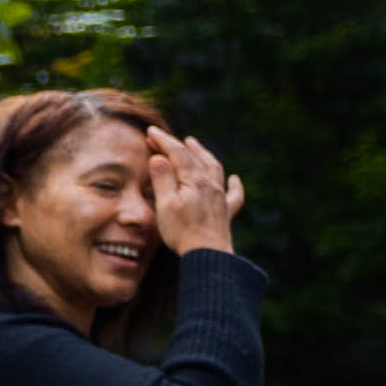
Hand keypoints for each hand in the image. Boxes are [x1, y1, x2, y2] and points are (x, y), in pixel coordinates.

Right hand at [150, 128, 245, 255]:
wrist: (207, 253)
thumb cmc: (182, 230)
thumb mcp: (165, 204)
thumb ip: (163, 179)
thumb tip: (159, 157)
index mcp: (193, 180)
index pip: (177, 154)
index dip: (164, 141)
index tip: (150, 132)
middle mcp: (210, 184)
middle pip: (195, 158)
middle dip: (179, 145)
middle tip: (164, 138)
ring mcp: (220, 197)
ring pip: (214, 168)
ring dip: (203, 154)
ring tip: (194, 144)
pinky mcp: (225, 212)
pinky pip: (234, 194)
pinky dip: (235, 184)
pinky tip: (235, 179)